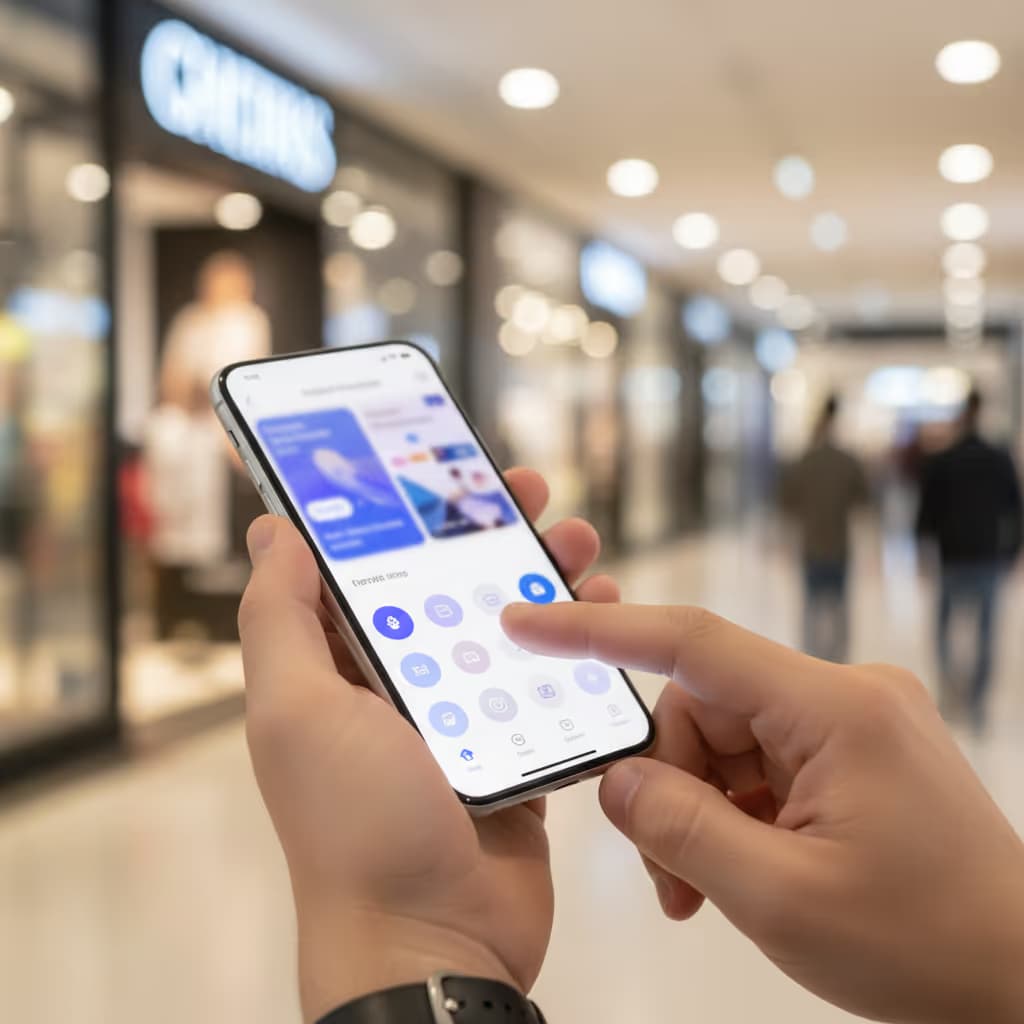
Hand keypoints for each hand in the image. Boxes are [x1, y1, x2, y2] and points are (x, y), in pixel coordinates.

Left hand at [238, 469, 617, 1021]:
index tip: (438, 465)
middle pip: (448, 587)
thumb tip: (273, 531)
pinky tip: (604, 612)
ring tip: (581, 543)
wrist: (434, 943)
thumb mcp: (297, 712)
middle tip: (532, 489)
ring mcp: (458, 721)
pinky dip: (576, 647)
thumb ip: (280, 620)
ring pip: (503, 627)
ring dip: (542, 579)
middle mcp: (395, 689)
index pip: (367, 567)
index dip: (400, 512)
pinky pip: (546, 683)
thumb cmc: (357, 826)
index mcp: (337, 670)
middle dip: (488, 533)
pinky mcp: (513, 751)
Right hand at [503, 602, 1023, 1023]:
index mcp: (835, 708)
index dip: (598, 630)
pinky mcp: (854, 750)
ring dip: (699, 808)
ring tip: (705, 890)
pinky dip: (733, 811)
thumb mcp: (780, 898)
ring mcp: (852, 720)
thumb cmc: (924, 947)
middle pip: (702, 706)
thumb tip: (616, 781)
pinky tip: (740, 870)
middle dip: (668, 784)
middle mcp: (844, 694)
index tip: (528, 623)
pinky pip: (760, 760)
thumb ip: (681, 829)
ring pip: (725, 739)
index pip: (692, 642)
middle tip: (666, 873)